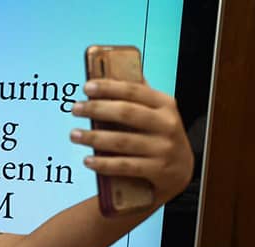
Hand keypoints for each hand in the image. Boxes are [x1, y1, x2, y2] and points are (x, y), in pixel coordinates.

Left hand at [69, 78, 193, 205]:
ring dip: (94, 138)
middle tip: (75, 109)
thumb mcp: (157, 112)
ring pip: (123, 141)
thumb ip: (138, 95)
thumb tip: (113, 67)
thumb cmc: (160, 136)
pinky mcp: (158, 170)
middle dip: (97, 109)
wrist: (180, 171)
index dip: (109, 87)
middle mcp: (167, 124)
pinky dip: (104, 163)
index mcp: (165, 104)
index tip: (86, 87)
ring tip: (73, 135)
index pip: (134, 90)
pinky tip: (87, 160)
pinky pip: (126, 166)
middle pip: (126, 113)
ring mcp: (163, 148)